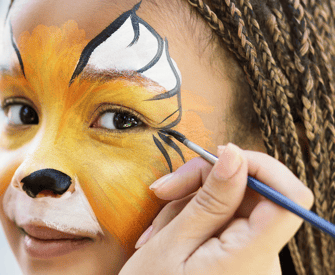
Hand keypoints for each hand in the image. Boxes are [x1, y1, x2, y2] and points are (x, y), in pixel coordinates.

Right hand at [120, 143, 313, 274]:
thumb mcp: (171, 243)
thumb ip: (209, 200)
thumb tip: (235, 156)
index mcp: (251, 258)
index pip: (290, 198)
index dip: (261, 168)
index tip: (219, 160)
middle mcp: (263, 261)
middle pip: (254, 195)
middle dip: (205, 184)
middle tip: (163, 190)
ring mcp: (252, 262)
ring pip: (234, 207)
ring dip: (191, 205)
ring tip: (156, 230)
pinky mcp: (240, 261)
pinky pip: (225, 225)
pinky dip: (194, 221)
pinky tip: (166, 236)